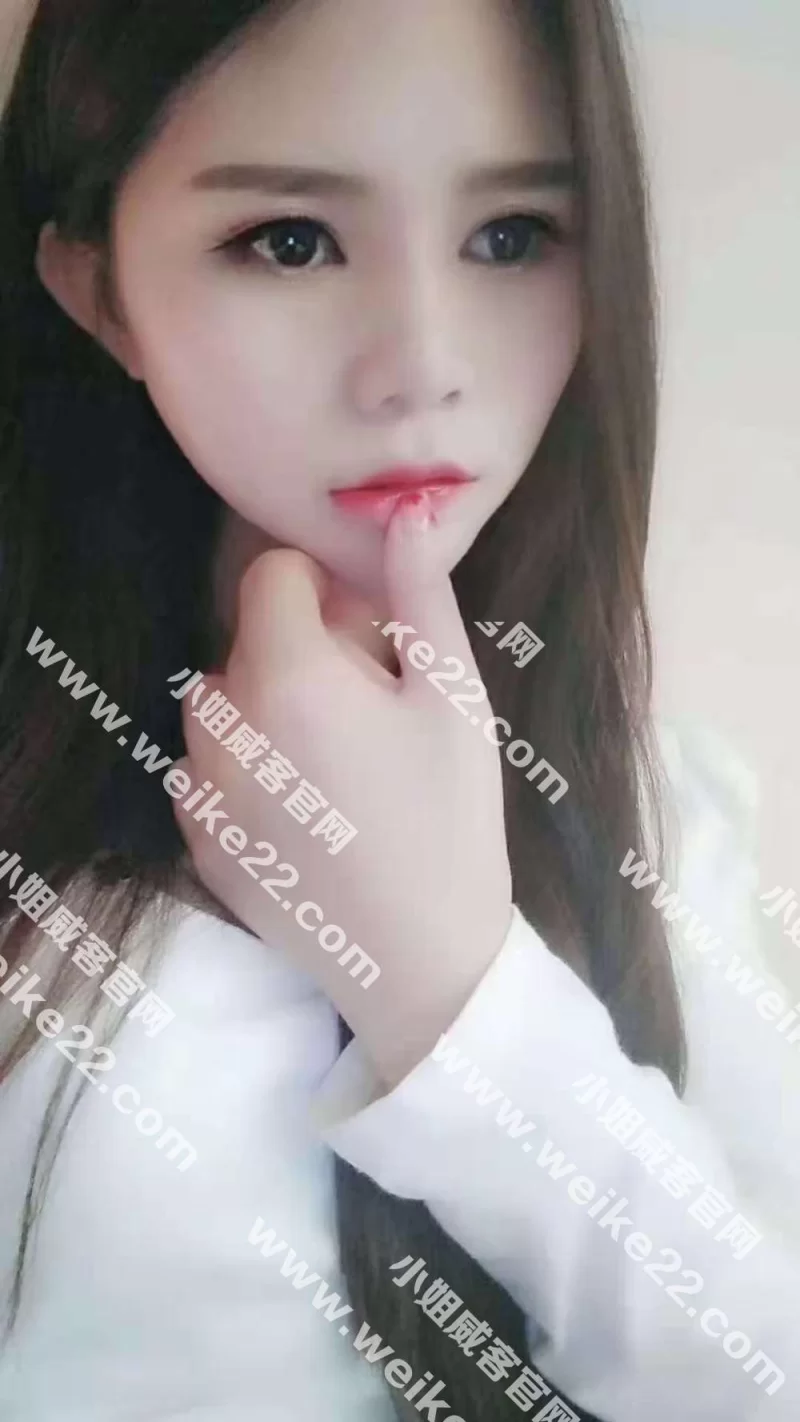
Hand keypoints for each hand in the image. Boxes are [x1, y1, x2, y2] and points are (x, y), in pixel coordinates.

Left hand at [173, 499, 512, 1087]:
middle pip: (247, 640)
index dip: (323, 594)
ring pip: (220, 705)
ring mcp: (201, 788)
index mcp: (289, 675)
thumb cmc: (452, 819)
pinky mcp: (197, 840)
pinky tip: (304, 814)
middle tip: (369, 714)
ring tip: (334, 767)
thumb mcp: (455, 697)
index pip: (269, 574)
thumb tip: (406, 509)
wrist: (421, 959)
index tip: (368, 643)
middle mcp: (224, 724)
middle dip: (300, 652)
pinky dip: (244, 770)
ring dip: (264, 710)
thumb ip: (421, 593)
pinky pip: (206, 769)